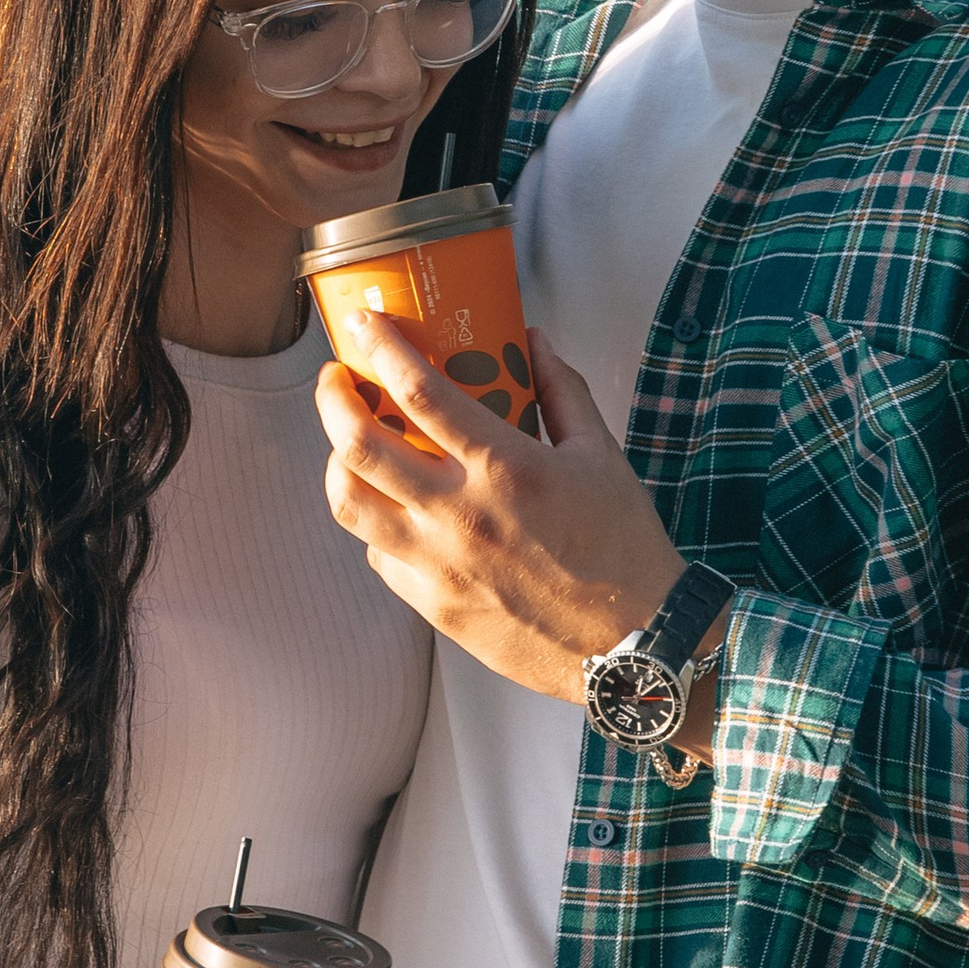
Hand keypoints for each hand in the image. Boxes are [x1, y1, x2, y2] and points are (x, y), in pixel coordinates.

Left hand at [317, 314, 688, 700]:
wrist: (635, 644)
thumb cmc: (623, 549)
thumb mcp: (602, 455)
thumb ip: (562, 390)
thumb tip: (532, 340)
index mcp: (506, 467)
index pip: (421, 391)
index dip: (381, 347)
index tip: (364, 323)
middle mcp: (461, 514)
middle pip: (359, 444)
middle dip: (333, 398)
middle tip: (337, 380)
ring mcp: (440, 564)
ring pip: (349, 503)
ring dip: (335, 461)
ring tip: (346, 442)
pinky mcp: (432, 605)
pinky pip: (377, 554)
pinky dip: (374, 522)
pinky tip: (391, 507)